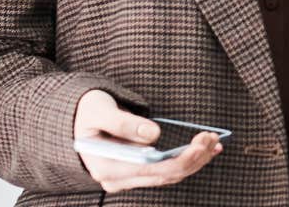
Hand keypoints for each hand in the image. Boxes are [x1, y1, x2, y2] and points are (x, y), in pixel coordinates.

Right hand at [73, 89, 220, 192]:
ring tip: (213, 141)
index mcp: (107, 167)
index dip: (179, 160)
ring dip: (194, 160)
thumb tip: (154, 134)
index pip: (150, 171)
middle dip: (192, 158)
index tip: (200, 143)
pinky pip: (166, 170)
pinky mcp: (137, 171)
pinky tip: (205, 149)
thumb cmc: (85, 112)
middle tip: (211, 137)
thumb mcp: (98, 110)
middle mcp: (118, 179)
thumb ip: (123, 122)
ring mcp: (128, 178)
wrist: (75, 121)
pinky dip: (187, 159)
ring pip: (168, 175)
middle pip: (164, 176)